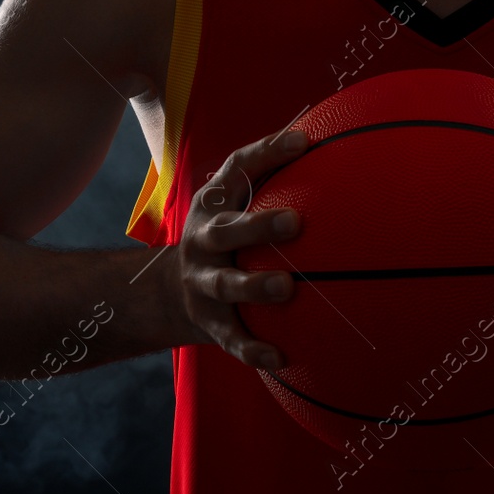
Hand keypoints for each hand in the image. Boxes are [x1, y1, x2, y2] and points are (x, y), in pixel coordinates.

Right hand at [172, 127, 305, 369]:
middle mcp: (202, 240)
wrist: (169, 292)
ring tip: (287, 288)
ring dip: (255, 286)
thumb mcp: (236, 199)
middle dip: (257, 226)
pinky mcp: (209, 322)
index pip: (236, 169)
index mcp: (214, 204)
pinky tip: (280, 357)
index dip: (267, 152)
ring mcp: (203, 283)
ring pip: (226, 285)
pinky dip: (252, 349)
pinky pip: (231, 338)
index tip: (304, 140)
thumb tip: (324, 136)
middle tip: (295, 222)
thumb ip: (272, 172)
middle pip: (225, 232)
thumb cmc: (227, 232)